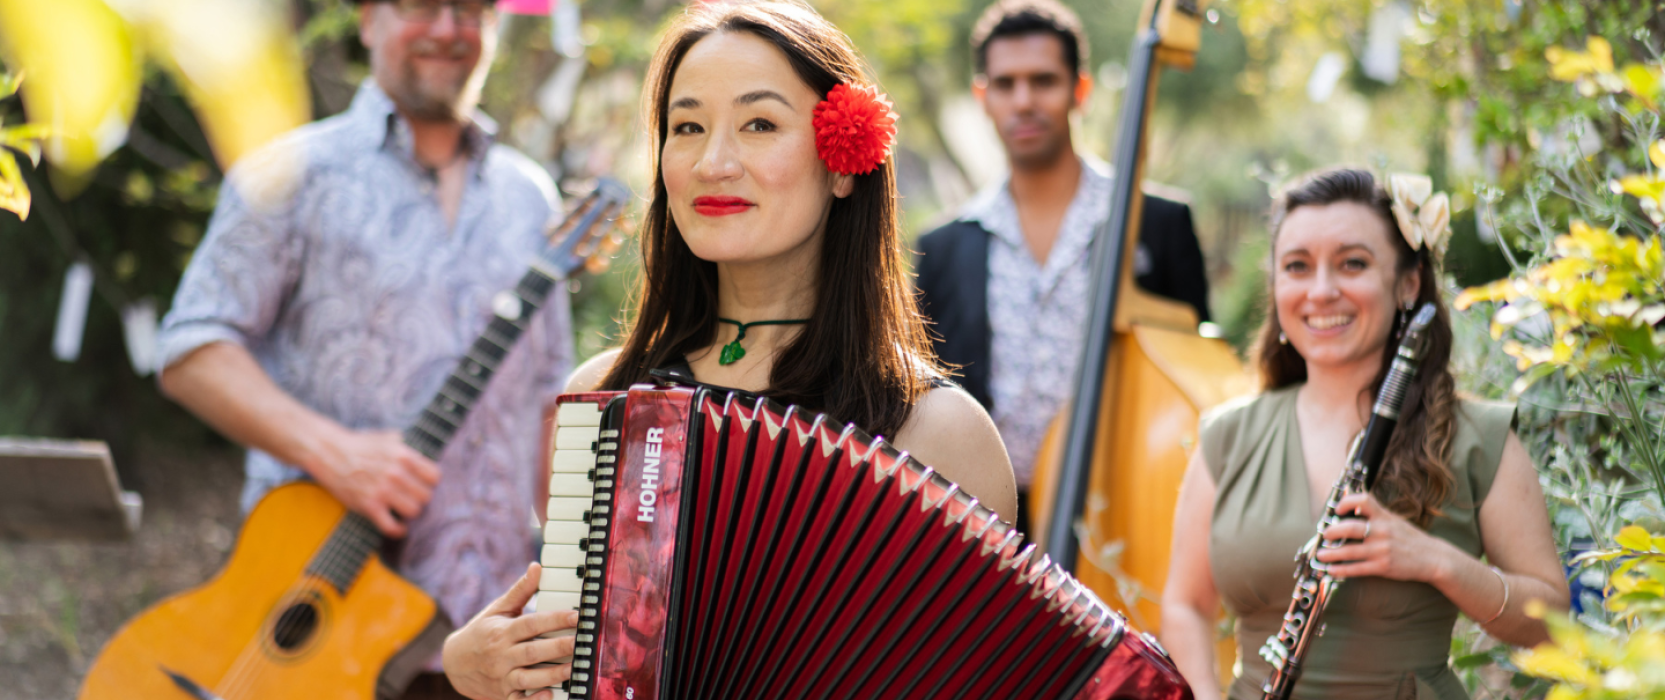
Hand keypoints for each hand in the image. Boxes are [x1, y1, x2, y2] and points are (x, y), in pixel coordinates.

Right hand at [306, 428, 440, 537]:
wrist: (330, 453)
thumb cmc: (361, 446)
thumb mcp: (389, 438)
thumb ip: (410, 447)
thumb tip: (426, 457)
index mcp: (403, 455)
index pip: (434, 476)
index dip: (430, 481)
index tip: (422, 483)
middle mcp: (395, 473)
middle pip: (426, 496)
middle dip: (420, 497)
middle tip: (411, 496)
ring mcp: (381, 490)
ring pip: (413, 511)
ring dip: (409, 512)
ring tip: (403, 507)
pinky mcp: (368, 505)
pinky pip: (391, 527)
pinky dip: (397, 530)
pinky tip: (398, 526)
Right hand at [444, 563, 579, 699]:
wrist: (455, 662)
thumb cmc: (482, 632)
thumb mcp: (498, 609)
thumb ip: (520, 591)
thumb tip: (537, 567)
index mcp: (501, 632)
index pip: (531, 624)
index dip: (554, 619)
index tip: (576, 615)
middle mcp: (501, 655)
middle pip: (532, 652)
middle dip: (559, 647)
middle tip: (581, 642)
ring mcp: (502, 677)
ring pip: (528, 678)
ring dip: (552, 675)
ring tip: (573, 668)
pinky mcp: (504, 694)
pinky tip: (550, 694)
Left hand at [1313, 492, 1449, 582]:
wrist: (1434, 558)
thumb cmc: (1411, 538)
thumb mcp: (1395, 520)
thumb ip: (1376, 514)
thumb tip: (1352, 508)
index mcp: (1384, 517)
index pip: (1363, 500)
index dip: (1347, 502)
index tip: (1337, 508)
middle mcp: (1382, 531)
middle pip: (1350, 528)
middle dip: (1332, 531)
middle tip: (1324, 535)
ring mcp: (1382, 550)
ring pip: (1349, 551)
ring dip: (1330, 554)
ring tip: (1320, 555)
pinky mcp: (1383, 567)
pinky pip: (1357, 568)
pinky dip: (1342, 570)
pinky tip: (1332, 570)